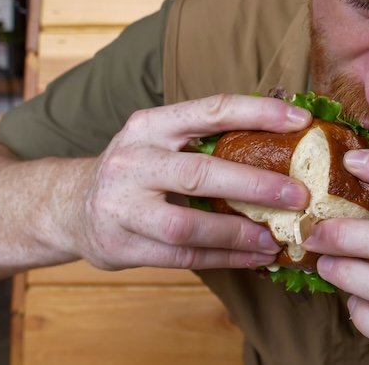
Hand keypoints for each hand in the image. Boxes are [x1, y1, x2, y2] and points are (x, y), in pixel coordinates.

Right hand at [66, 94, 311, 270]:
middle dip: (255, 185)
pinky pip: (182, 257)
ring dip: (239, 234)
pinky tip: (254, 257)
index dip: (258, 113)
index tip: (300, 121)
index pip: (210, 110)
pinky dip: (224, 258)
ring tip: (277, 238)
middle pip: (200, 174)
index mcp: (150, 126)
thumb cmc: (136, 170)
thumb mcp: (160, 141)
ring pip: (188, 226)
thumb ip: (207, 140)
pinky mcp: (121, 246)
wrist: (68, 206)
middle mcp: (132, 162)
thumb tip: (284, 143)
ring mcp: (122, 207)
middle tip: (298, 195)